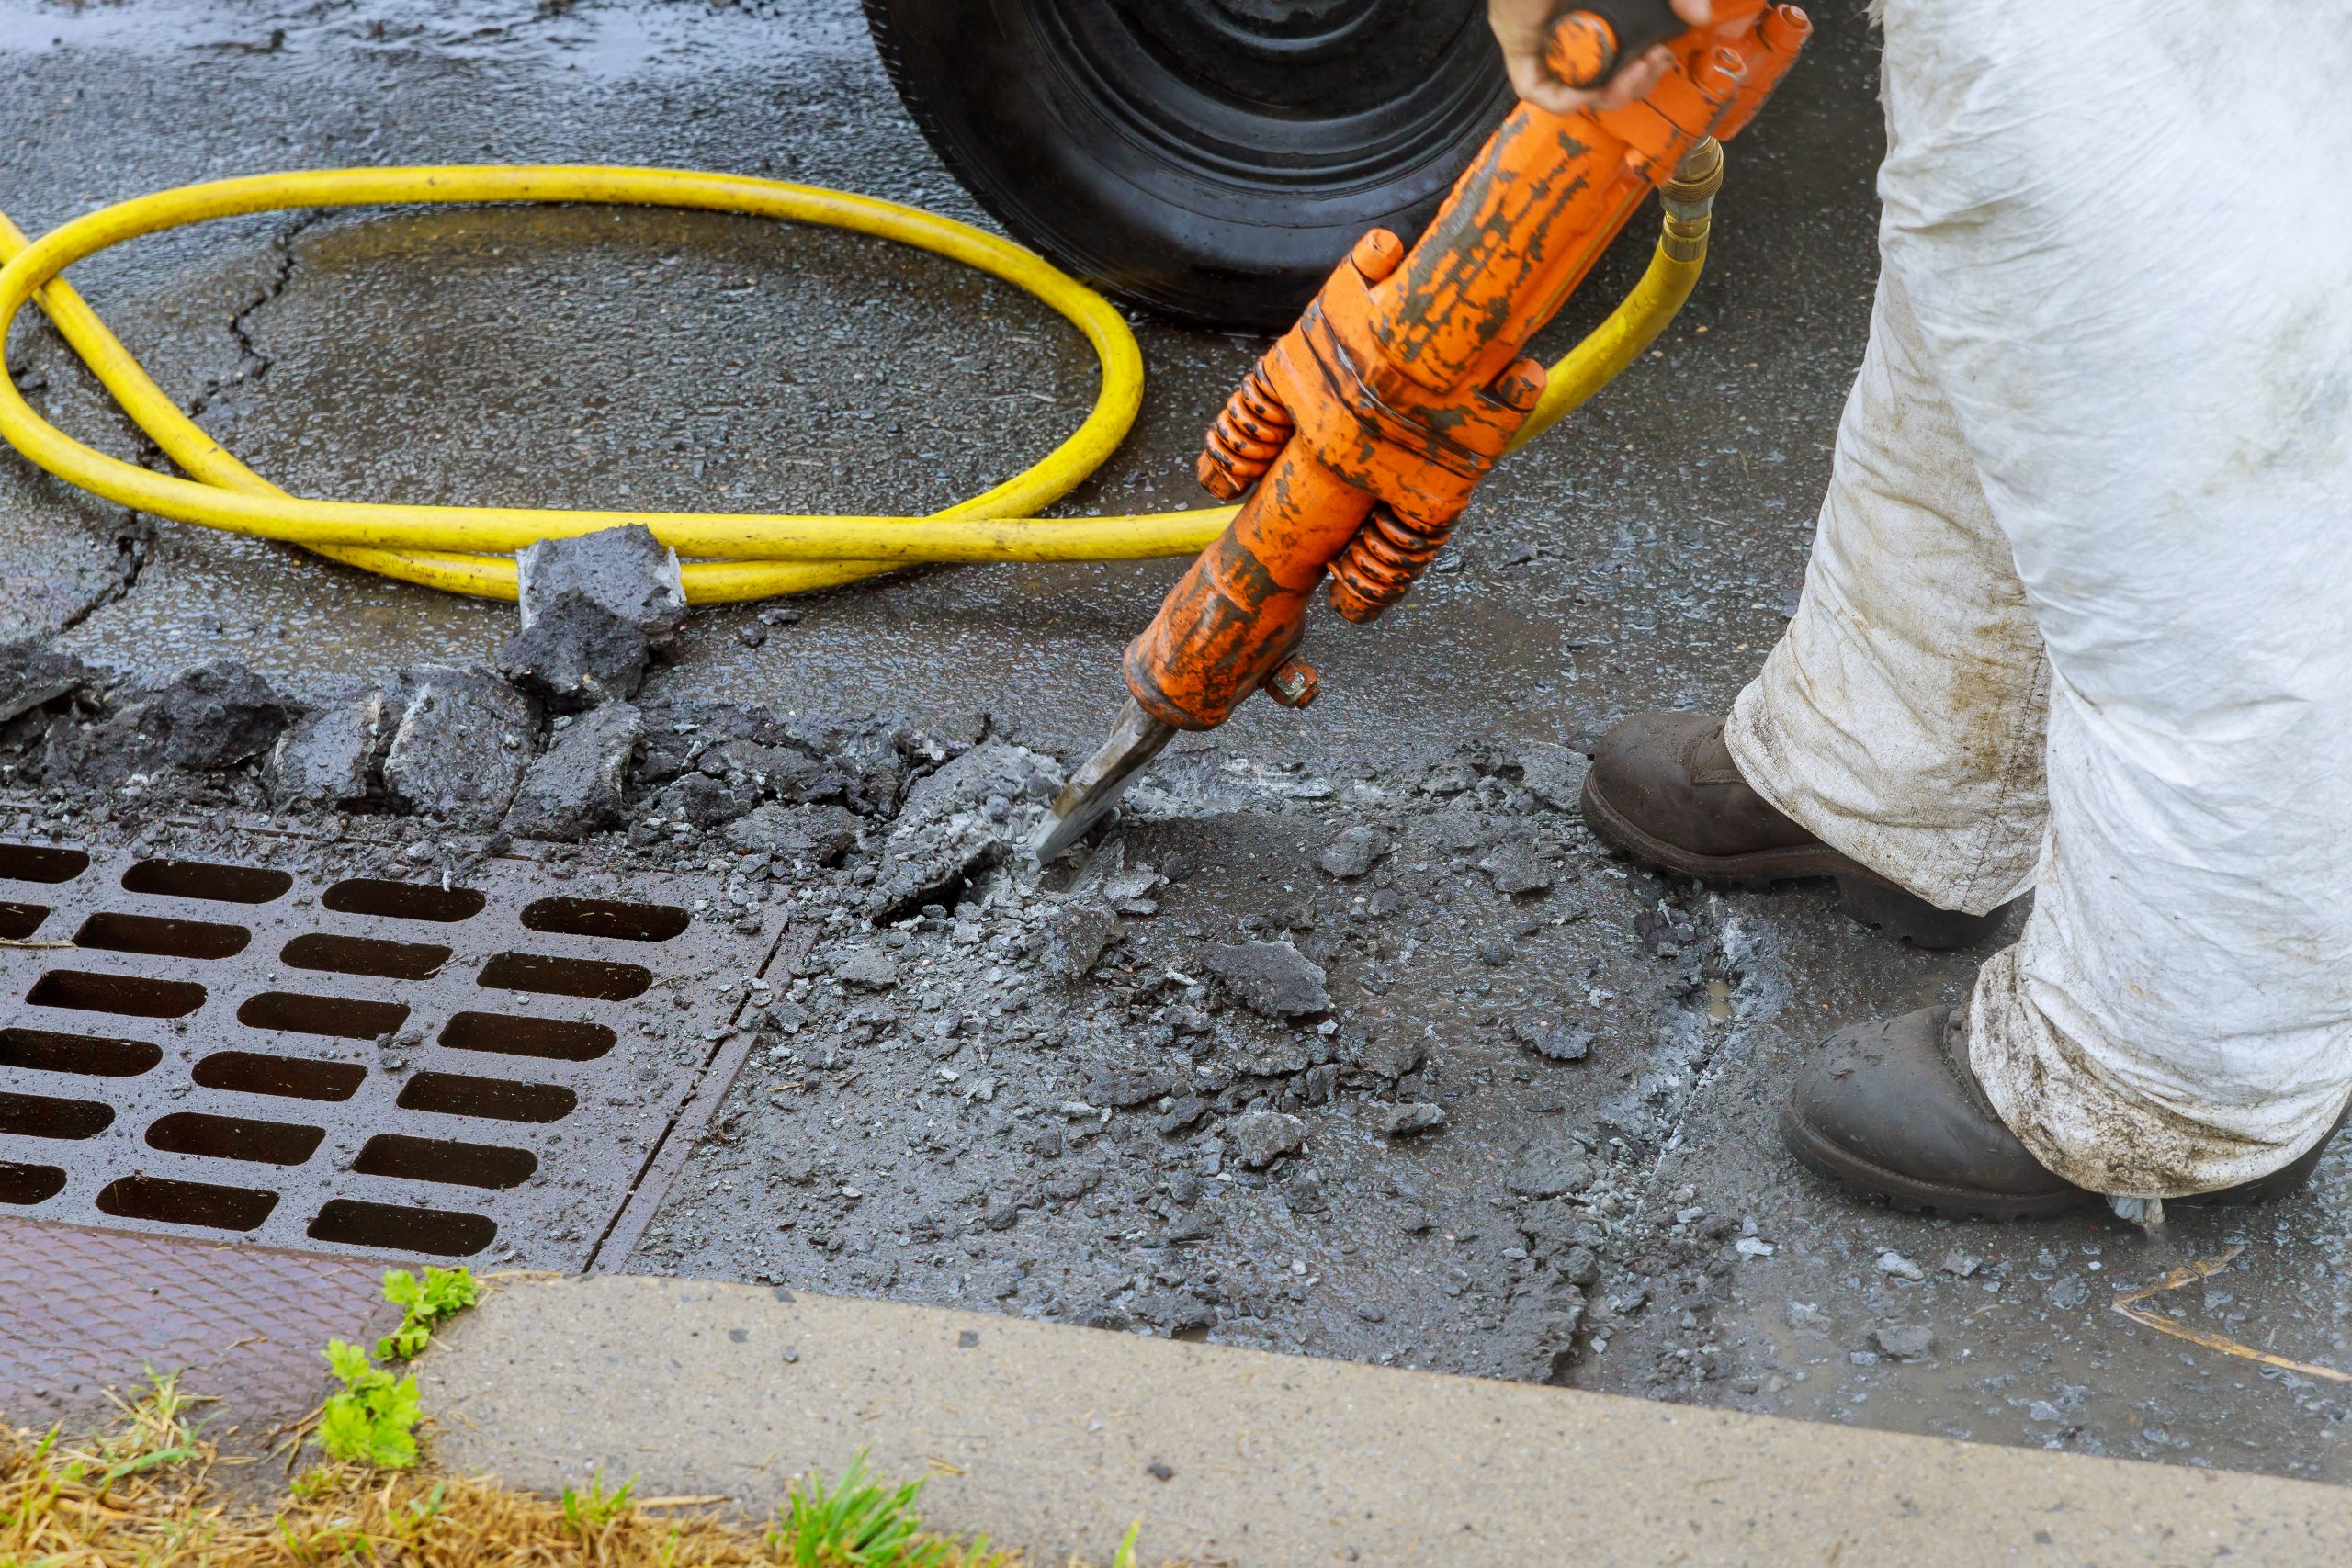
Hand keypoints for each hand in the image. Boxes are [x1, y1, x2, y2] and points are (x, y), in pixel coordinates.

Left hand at [1487, 0, 1712, 116]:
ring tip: (1636, 71)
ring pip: (1572, 90)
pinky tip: (1587, 91)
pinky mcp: (1517, 42)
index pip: (1620, 60)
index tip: (1664, 56)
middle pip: (1601, 81)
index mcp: (1597, 15)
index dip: (1643, 71)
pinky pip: (1535, 87)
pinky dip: (1562, 98)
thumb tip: (1700, 16)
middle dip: (1634, 84)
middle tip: (1655, 63)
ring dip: (1609, 93)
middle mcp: (1570, 30)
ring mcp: (1542, 39)